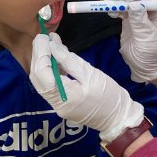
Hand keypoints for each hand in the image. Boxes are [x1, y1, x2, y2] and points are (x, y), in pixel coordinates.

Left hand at [29, 34, 143, 141]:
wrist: (118, 118)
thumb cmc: (109, 96)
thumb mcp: (92, 74)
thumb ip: (70, 61)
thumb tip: (53, 46)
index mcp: (65, 97)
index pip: (42, 73)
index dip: (40, 53)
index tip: (44, 37)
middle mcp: (56, 103)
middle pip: (37, 78)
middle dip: (38, 56)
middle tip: (42, 37)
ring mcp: (58, 105)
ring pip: (41, 82)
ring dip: (42, 62)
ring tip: (47, 44)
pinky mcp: (62, 104)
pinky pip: (50, 85)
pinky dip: (50, 70)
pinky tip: (54, 57)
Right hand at [107, 0, 156, 81]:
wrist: (144, 63)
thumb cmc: (151, 54)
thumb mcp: (146, 41)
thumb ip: (140, 22)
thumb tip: (134, 4)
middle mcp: (155, 4)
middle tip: (118, 1)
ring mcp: (142, 5)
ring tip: (112, 8)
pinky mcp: (130, 9)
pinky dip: (114, 2)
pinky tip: (110, 11)